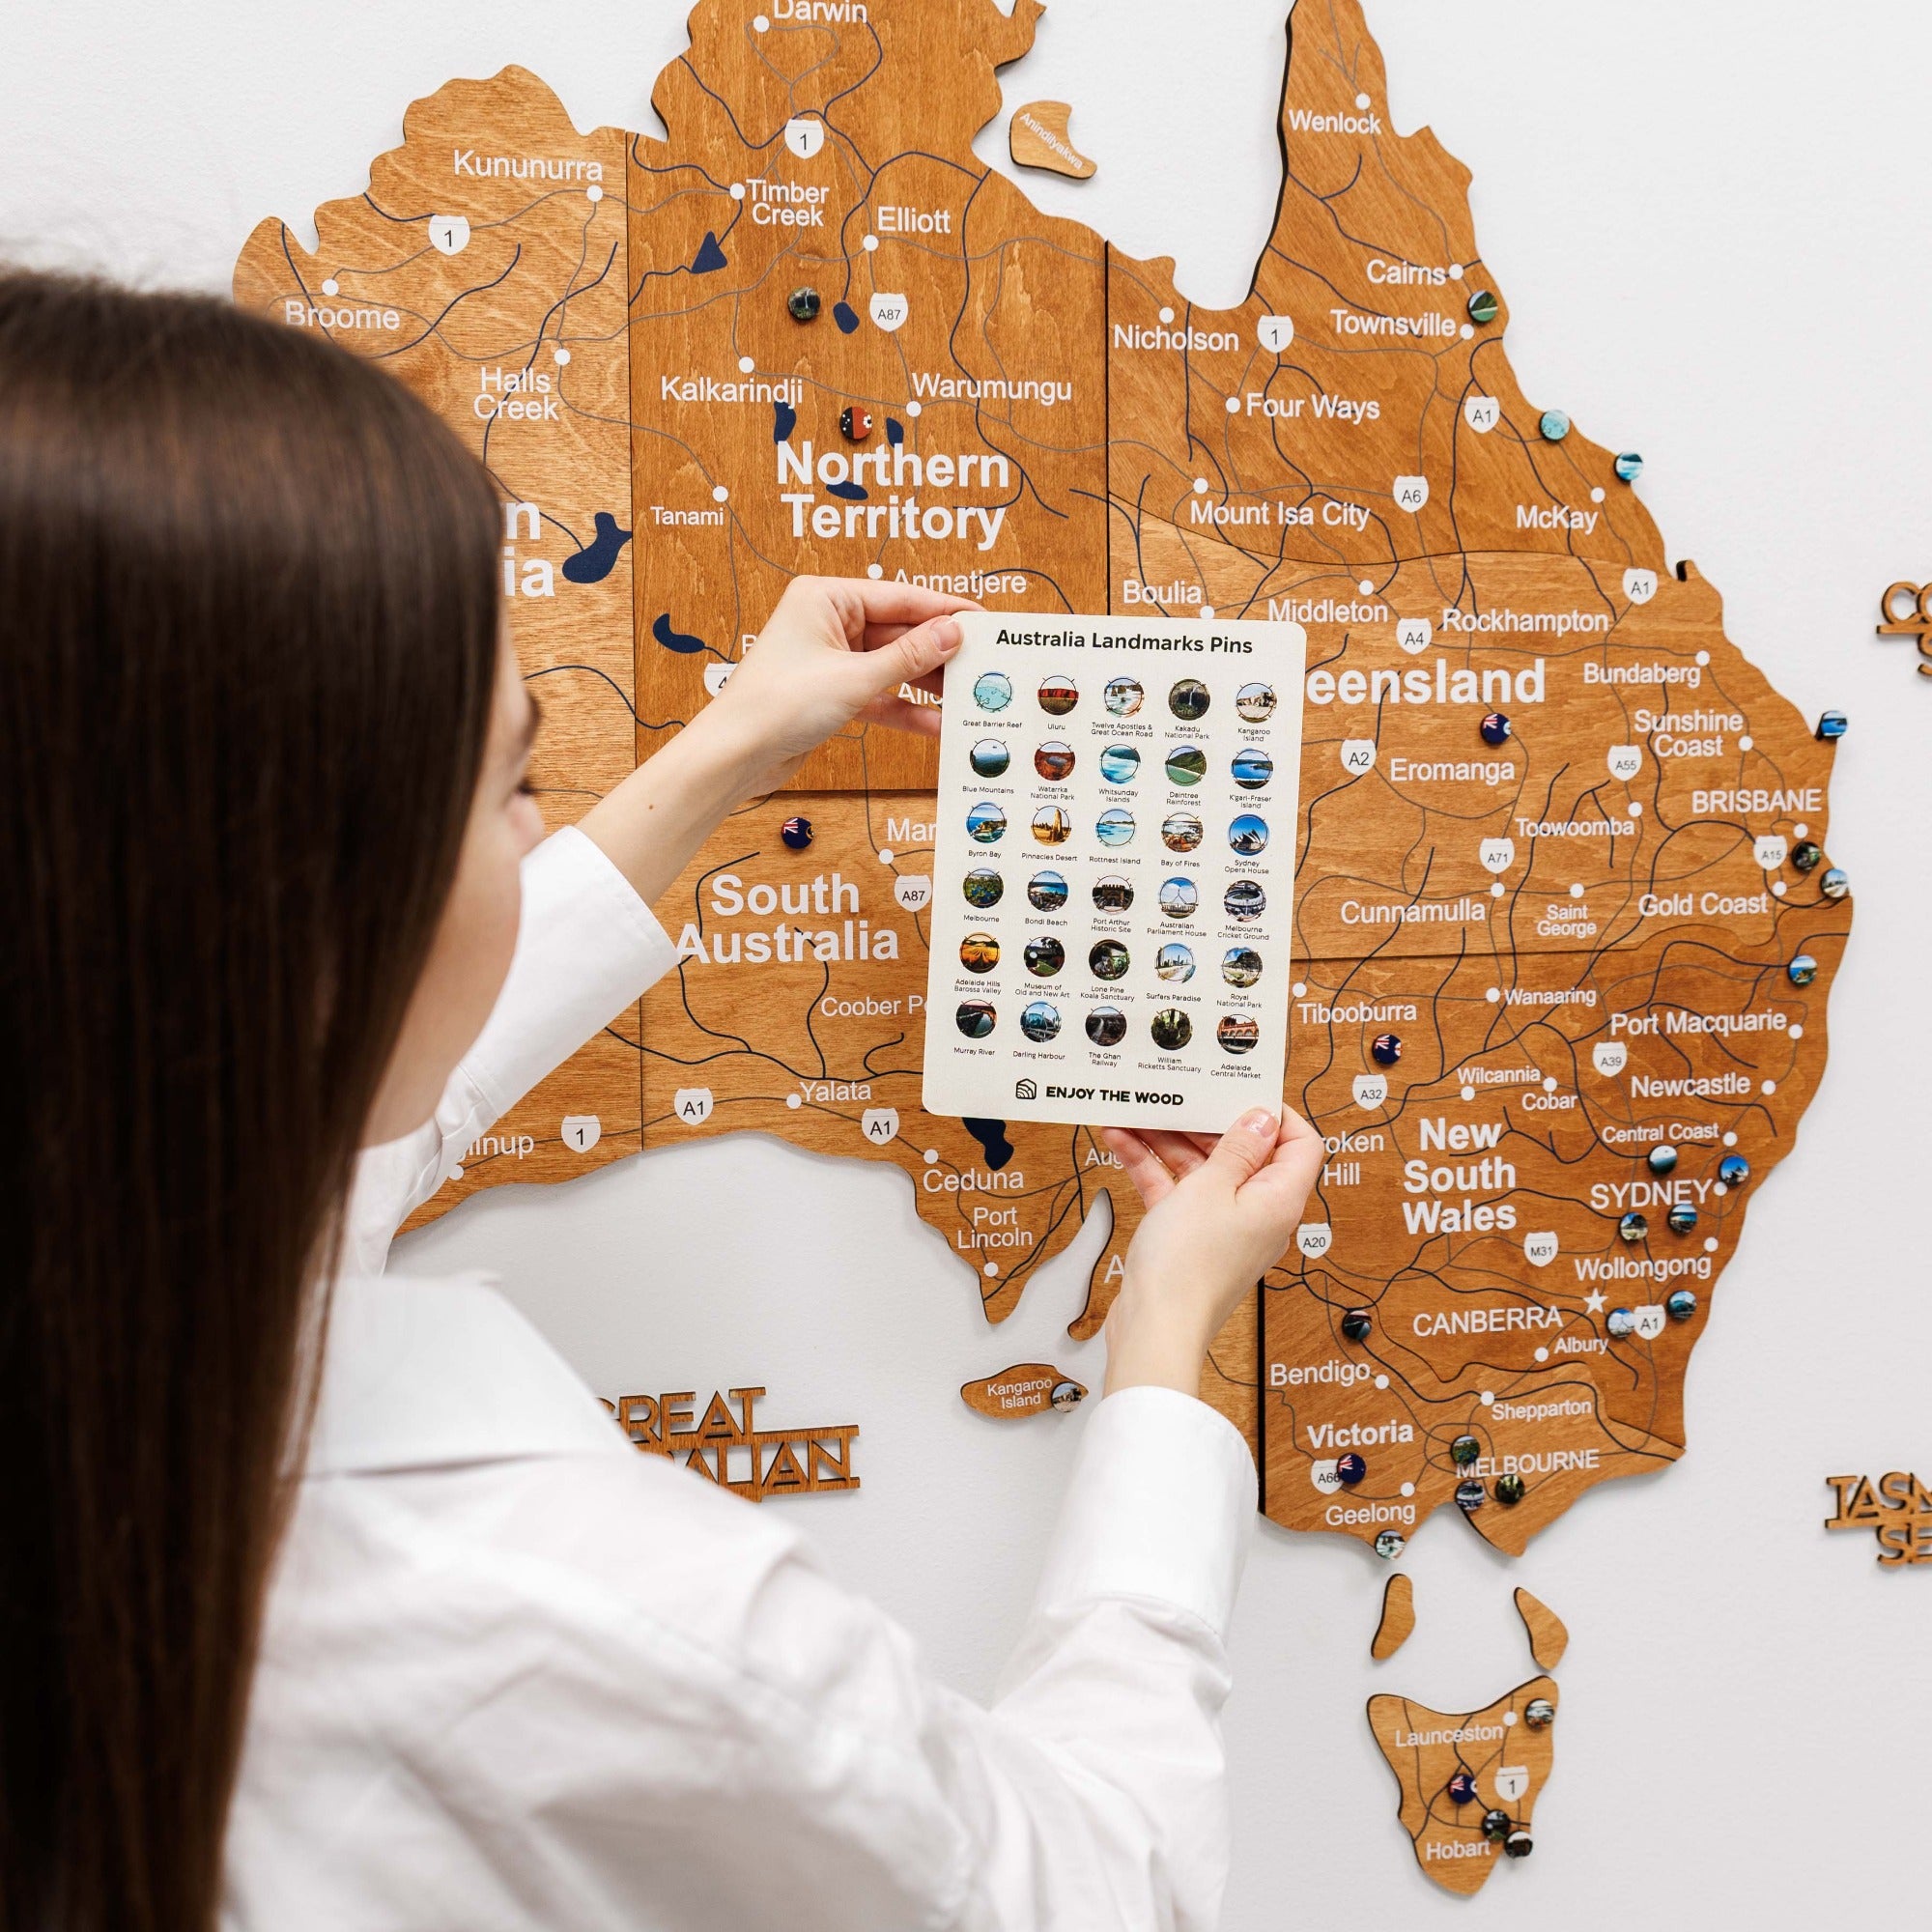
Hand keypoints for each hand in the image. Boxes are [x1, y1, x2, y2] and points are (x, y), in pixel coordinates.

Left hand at [705, 576, 977, 796]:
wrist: (735, 755)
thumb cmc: (778, 703)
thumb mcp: (856, 678)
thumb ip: (909, 656)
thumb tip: (952, 632)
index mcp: (826, 598)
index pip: (900, 597)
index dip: (944, 611)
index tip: (983, 621)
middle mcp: (828, 623)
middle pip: (900, 632)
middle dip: (939, 653)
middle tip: (984, 664)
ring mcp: (831, 660)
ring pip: (892, 666)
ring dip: (927, 685)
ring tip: (968, 696)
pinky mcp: (832, 694)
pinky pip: (880, 696)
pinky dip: (906, 710)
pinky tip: (938, 725)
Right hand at [1099, 1108, 1323, 1398]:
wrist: (1154, 1327)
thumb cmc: (1188, 1267)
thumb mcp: (1210, 1187)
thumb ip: (1236, 1148)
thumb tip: (1262, 1119)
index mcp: (1279, 1199)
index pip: (1300, 1145)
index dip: (1278, 1113)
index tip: (1244, 1090)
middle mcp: (1258, 1212)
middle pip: (1244, 1152)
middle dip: (1207, 1121)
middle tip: (1181, 1096)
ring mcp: (1224, 1225)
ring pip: (1204, 1169)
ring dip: (1170, 1140)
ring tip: (1140, 1112)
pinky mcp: (1191, 1237)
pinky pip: (1177, 1191)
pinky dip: (1153, 1167)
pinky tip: (1123, 1142)